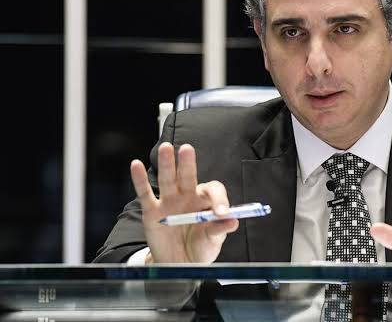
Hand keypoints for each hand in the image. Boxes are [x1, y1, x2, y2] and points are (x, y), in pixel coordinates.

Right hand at [130, 143, 238, 263]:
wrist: (179, 265)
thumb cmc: (200, 248)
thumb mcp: (213, 241)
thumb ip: (220, 229)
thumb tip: (233, 220)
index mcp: (206, 202)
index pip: (213, 190)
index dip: (219, 198)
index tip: (221, 212)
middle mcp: (188, 197)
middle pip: (188, 177)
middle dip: (188, 164)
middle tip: (187, 150)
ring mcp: (169, 202)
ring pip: (168, 180)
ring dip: (167, 164)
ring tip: (166, 148)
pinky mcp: (152, 212)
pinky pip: (145, 194)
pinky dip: (139, 179)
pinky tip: (136, 164)